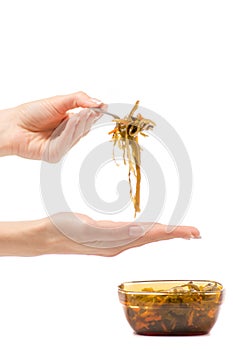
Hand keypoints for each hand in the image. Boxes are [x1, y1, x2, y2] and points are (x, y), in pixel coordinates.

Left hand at [0, 91, 103, 161]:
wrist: (13, 125)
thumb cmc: (32, 113)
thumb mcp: (59, 101)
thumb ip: (79, 100)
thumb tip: (99, 102)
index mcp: (69, 122)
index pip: (87, 119)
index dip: (95, 113)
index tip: (102, 106)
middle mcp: (67, 135)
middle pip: (85, 128)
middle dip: (87, 118)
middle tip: (90, 110)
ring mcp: (62, 146)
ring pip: (77, 136)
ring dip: (79, 124)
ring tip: (81, 113)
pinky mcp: (55, 154)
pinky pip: (66, 144)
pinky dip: (69, 133)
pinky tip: (71, 122)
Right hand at [45, 212, 200, 256]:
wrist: (47, 236)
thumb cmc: (63, 229)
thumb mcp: (87, 228)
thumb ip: (113, 232)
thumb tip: (140, 231)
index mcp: (116, 242)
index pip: (151, 235)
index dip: (172, 233)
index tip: (190, 232)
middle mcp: (118, 245)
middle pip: (153, 238)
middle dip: (175, 235)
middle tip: (195, 232)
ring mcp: (114, 243)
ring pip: (145, 237)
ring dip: (165, 234)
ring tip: (181, 232)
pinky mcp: (108, 238)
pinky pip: (135, 236)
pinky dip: (149, 232)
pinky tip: (152, 230)